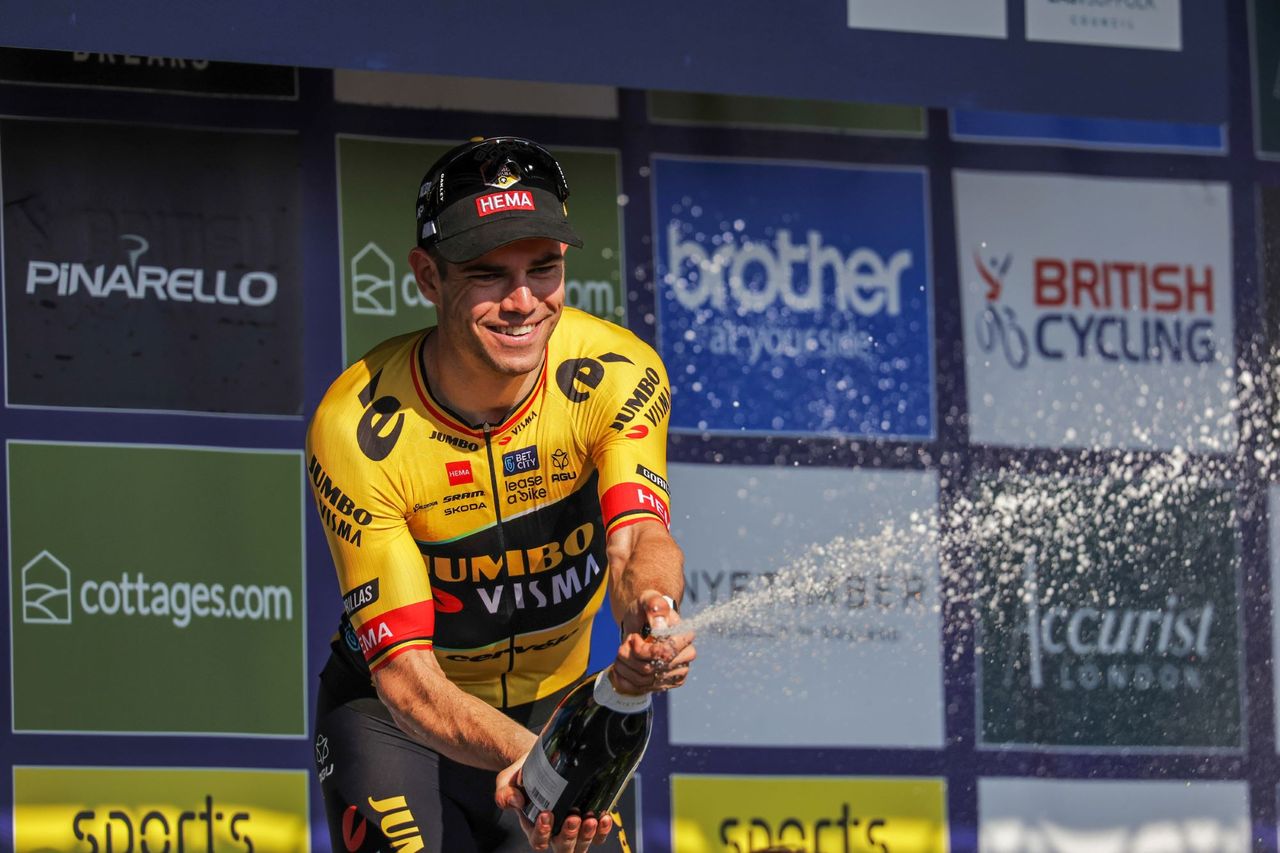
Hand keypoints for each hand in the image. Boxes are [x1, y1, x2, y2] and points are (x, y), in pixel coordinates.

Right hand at [495, 757, 613, 851]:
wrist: (540, 759)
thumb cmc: (524, 774)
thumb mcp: (507, 781)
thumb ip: (504, 793)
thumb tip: (515, 801)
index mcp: (534, 827)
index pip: (538, 840)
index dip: (542, 833)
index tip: (546, 814)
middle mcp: (555, 831)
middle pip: (563, 846)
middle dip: (569, 835)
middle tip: (573, 818)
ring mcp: (573, 826)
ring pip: (582, 843)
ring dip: (588, 834)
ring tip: (591, 819)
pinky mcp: (587, 817)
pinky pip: (597, 833)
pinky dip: (602, 829)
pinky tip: (604, 816)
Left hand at [613, 590, 696, 693]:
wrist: (642, 623)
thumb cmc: (646, 610)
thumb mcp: (647, 599)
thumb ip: (654, 605)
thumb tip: (660, 626)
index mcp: (685, 635)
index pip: (663, 653)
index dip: (642, 650)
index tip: (633, 638)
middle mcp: (686, 655)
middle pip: (651, 669)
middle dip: (630, 658)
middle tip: (624, 645)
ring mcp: (678, 671)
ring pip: (644, 681)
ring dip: (625, 667)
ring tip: (622, 653)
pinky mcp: (668, 683)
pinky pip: (642, 689)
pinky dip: (626, 679)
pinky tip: (623, 666)